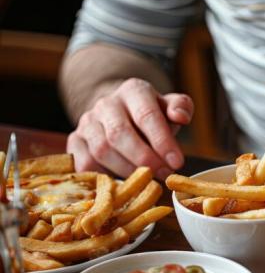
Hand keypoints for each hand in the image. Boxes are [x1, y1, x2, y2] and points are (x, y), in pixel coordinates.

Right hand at [67, 78, 193, 179]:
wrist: (122, 114)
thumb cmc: (152, 115)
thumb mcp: (170, 107)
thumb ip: (181, 107)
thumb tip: (180, 116)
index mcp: (133, 90)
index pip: (146, 115)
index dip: (162, 141)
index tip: (177, 162)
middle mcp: (106, 103)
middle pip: (120, 134)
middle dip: (144, 159)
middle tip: (164, 174)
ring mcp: (87, 121)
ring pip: (102, 150)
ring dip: (127, 169)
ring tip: (147, 178)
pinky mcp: (75, 140)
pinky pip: (84, 163)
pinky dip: (103, 176)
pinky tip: (124, 182)